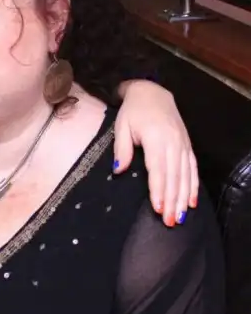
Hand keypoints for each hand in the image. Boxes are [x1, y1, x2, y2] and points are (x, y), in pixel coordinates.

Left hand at [114, 80, 197, 225]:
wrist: (151, 92)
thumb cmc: (133, 111)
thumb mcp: (121, 126)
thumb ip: (121, 149)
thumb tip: (119, 170)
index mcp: (156, 138)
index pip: (158, 169)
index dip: (159, 190)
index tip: (158, 208)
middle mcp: (173, 143)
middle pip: (174, 177)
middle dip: (172, 201)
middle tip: (170, 222)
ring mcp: (183, 144)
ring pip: (185, 176)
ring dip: (183, 198)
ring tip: (180, 217)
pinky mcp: (187, 145)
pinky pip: (193, 168)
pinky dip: (193, 186)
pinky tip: (192, 201)